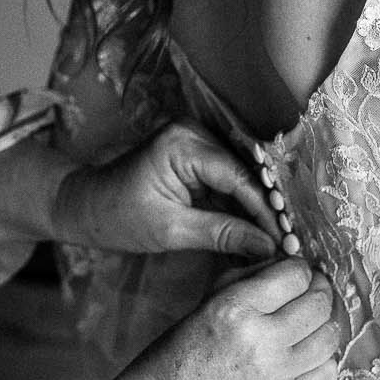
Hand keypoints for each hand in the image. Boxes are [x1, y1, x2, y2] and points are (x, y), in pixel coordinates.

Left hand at [52, 120, 280, 261]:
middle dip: (267, 210)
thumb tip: (269, 247)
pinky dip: (241, 205)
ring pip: (240, 178)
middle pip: (244, 173)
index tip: (288, 241)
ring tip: (281, 240)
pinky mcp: (197, 154)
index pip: (238, 177)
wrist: (86, 207)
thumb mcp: (171, 231)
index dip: (266, 211)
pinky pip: (227, 180)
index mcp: (182, 144)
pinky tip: (260, 230)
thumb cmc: (118, 218)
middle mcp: (193, 132)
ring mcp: (196, 140)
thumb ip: (222, 234)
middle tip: (293, 243)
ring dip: (258, 209)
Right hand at [98, 258, 340, 379]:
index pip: (293, 274)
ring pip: (329, 336)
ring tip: (310, 322)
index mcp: (234, 308)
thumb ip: (242, 284)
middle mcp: (261, 338)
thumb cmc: (165, 365)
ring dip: (324, 323)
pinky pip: (326, 371)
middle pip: (318, 303)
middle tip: (308, 292)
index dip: (298, 269)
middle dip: (318, 291)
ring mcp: (276, 374)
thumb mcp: (199, 309)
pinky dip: (323, 358)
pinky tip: (307, 354)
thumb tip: (280, 267)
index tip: (294, 273)